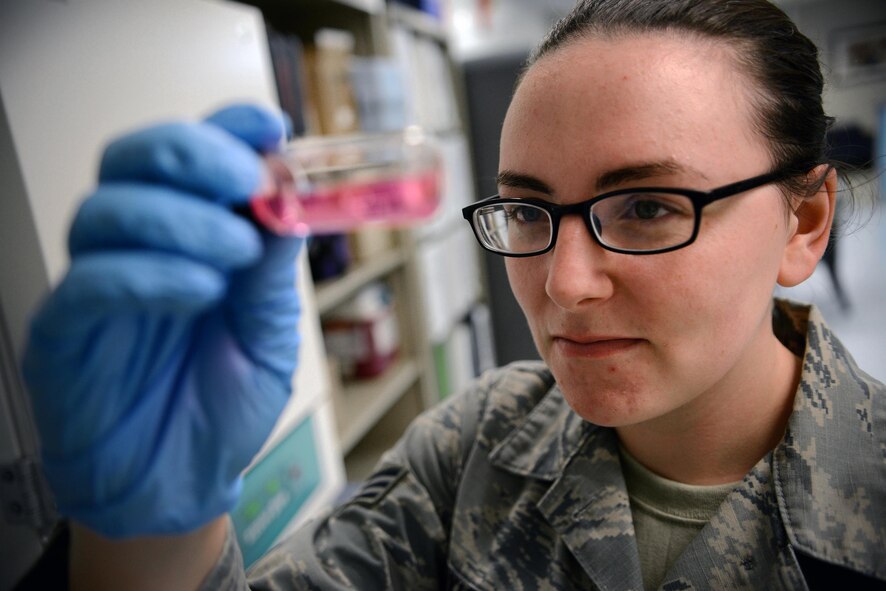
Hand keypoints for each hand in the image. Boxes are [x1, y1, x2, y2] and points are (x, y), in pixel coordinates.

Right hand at [22, 104, 302, 537]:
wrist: (182, 484)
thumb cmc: (222, 408)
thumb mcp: (268, 338)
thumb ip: (271, 275)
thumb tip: (288, 202)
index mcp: (189, 239)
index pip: (191, 158)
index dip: (227, 129)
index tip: (272, 127)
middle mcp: (137, 249)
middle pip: (134, 161)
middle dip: (192, 154)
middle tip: (245, 178)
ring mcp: (97, 287)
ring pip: (107, 211)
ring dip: (180, 218)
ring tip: (235, 253)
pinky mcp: (64, 333)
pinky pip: (89, 283)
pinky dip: (149, 274)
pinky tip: (199, 289)